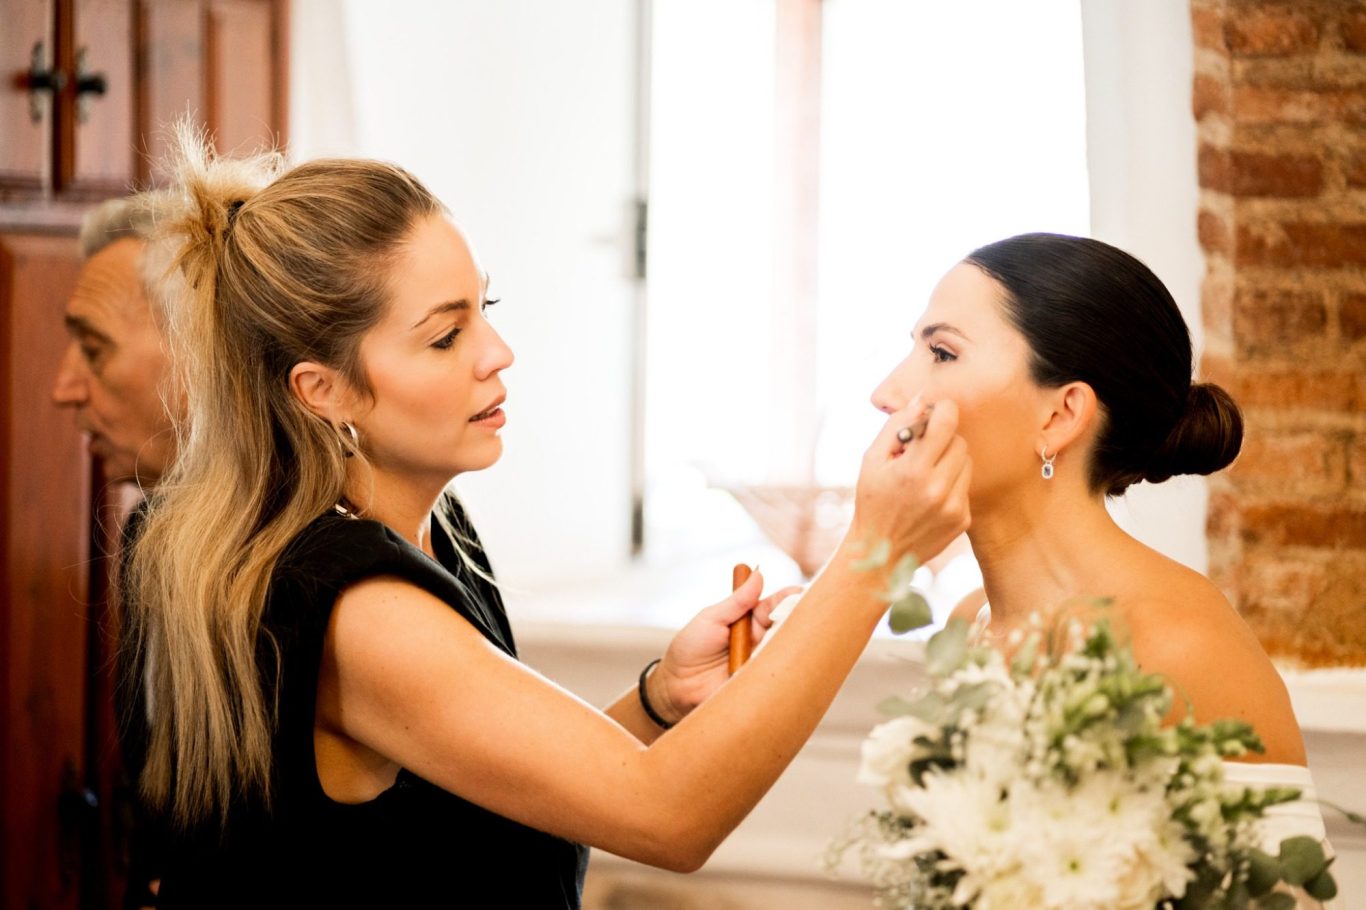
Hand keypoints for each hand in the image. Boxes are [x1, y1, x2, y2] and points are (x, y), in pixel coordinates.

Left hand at [647, 570, 802, 724]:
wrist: (676, 685)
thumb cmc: (691, 648)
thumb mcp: (711, 618)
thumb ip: (736, 601)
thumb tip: (757, 574)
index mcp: (749, 619)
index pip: (774, 605)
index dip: (788, 598)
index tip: (800, 593)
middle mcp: (760, 639)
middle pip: (787, 626)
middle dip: (799, 618)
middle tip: (806, 612)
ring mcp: (762, 661)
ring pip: (786, 650)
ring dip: (793, 643)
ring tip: (798, 634)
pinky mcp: (760, 683)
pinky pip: (777, 675)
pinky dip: (783, 668)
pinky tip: (788, 661)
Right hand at [850, 398, 970, 565]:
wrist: (880, 553)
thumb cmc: (872, 501)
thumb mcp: (871, 460)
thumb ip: (896, 426)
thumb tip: (921, 400)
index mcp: (912, 470)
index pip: (946, 422)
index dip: (943, 410)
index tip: (935, 412)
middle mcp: (937, 489)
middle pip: (959, 441)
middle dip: (943, 439)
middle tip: (922, 450)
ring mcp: (953, 506)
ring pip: (966, 462)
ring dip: (950, 461)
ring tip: (925, 474)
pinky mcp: (963, 520)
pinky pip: (966, 486)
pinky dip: (952, 484)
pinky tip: (931, 496)